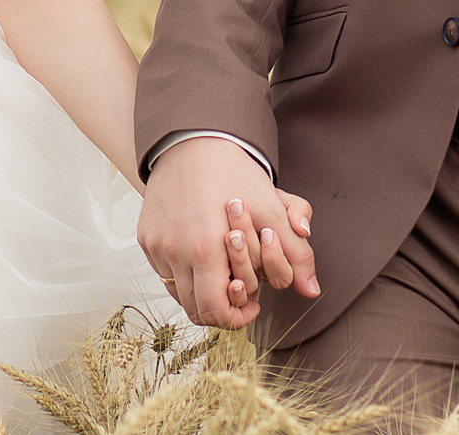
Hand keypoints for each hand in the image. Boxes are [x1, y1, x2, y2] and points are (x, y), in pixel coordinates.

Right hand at [136, 137, 316, 328]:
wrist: (194, 140)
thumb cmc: (234, 175)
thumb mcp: (272, 211)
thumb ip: (295, 254)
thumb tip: (312, 290)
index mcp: (205, 249)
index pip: (216, 312)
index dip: (238, 317)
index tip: (252, 303)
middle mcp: (174, 251)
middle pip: (195, 310)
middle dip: (221, 307)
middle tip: (240, 291)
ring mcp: (156, 245)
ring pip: (178, 294)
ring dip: (201, 291)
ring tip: (221, 272)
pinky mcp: (146, 237)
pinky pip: (164, 272)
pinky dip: (183, 273)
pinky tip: (201, 255)